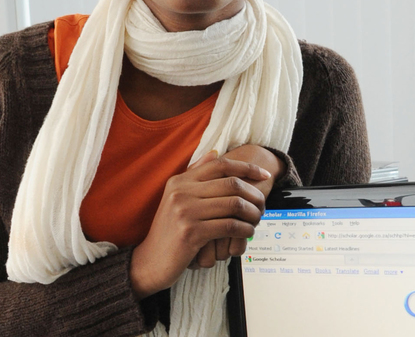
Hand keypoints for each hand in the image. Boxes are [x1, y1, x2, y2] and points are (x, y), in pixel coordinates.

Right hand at [129, 151, 270, 299]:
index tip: (265, 176)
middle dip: (254, 194)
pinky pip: (230, 226)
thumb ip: (196, 174)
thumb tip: (216, 152)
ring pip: (234, 204)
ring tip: (257, 219)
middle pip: (232, 183)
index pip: (221, 164)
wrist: (150, 262)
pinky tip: (247, 232)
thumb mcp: (177, 198)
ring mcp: (185, 212)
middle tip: (263, 204)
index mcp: (180, 181)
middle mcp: (181, 192)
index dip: (247, 168)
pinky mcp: (191, 233)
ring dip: (253, 213)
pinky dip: (245, 229)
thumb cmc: (169, 231)